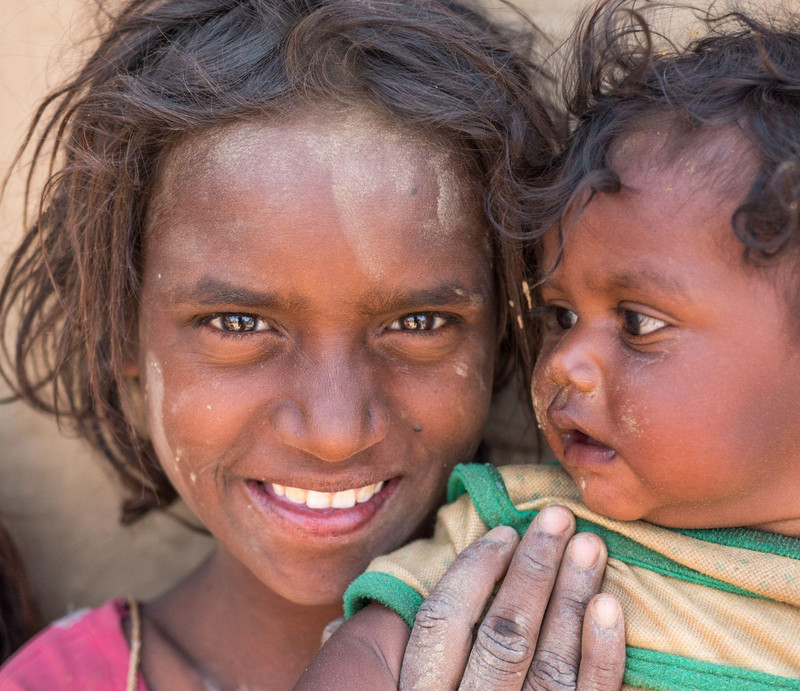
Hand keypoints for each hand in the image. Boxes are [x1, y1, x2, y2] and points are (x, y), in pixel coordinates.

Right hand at [400, 505, 624, 689]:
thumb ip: (381, 659)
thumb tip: (350, 624)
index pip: (443, 623)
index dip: (474, 571)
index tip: (504, 532)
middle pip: (504, 635)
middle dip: (534, 569)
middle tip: (558, 519)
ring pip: (550, 664)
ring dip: (572, 598)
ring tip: (590, 546)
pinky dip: (603, 655)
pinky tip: (611, 606)